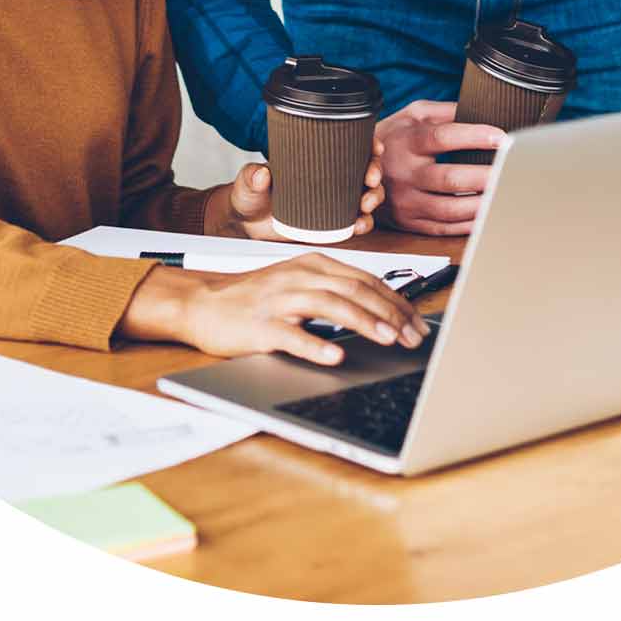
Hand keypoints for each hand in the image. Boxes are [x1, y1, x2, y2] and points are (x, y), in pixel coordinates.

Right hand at [119, 253, 427, 364]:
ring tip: (388, 338)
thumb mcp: (298, 282)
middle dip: (390, 313)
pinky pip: (290, 335)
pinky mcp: (259, 325)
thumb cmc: (254, 297)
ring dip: (363, 322)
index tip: (417, 322)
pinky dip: (314, 345)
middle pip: (354, 290)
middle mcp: (299, 276)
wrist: (202, 301)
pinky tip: (333, 356)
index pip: (365, 279)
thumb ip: (333, 289)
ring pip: (329, 306)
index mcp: (313, 264)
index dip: (396, 300)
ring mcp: (278, 300)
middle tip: (413, 336)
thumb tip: (379, 308)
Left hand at [204, 150, 385, 240]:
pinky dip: (363, 223)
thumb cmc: (251, 194)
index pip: (349, 145)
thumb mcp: (248, 182)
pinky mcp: (332, 223)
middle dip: (375, 172)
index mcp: (316, 158)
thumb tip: (261, 173)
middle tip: (370, 180)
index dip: (368, 144)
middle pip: (365, 169)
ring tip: (364, 207)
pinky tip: (359, 225)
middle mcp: (331, 177)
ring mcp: (334, 200)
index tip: (374, 147)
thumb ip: (251, 176)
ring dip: (373, 198)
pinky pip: (356, 222)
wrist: (247, 223)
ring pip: (366, 195)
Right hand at [376, 99, 505, 235]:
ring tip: (505, 194)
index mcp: (407, 141)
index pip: (443, 137)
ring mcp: (406, 201)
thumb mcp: (413, 114)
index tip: (501, 137)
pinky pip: (443, 228)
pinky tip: (487, 214)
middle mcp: (404, 173)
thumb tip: (480, 108)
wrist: (356, 168)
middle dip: (484, 176)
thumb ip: (445, 111)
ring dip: (481, 204)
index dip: (474, 136)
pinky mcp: (409, 222)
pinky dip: (468, 224)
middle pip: (449, 178)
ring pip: (449, 209)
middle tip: (511, 171)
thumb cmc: (393, 137)